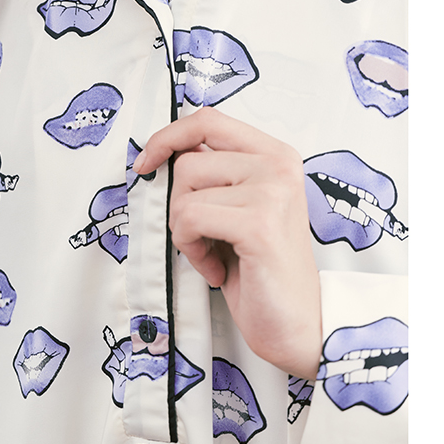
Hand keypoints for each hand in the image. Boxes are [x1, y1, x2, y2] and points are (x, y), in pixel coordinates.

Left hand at [133, 109, 321, 379]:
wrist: (297, 323)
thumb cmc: (260, 268)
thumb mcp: (237, 207)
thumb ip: (214, 174)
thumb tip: (163, 151)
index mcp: (275, 154)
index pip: (207, 120)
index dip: (168, 137)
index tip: (146, 164)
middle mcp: (278, 165)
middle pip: (187, 163)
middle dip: (180, 206)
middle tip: (206, 238)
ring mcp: (272, 191)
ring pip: (183, 195)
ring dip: (186, 233)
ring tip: (215, 254)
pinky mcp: (258, 223)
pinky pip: (189, 220)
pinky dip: (192, 251)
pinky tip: (218, 269)